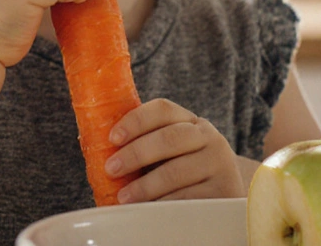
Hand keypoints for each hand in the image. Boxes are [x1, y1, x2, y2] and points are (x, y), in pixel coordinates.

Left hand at [105, 98, 246, 202]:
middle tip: (111, 169)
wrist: (225, 194)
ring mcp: (219, 163)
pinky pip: (188, 198)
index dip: (135, 120)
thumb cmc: (185, 170)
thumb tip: (95, 147)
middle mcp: (209, 136)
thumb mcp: (172, 152)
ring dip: (144, 186)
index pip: (163, 109)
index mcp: (191, 121)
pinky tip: (148, 210)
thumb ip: (146, 144)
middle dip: (135, 153)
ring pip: (176, 172)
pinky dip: (163, 204)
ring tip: (124, 197)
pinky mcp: (224, 191)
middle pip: (169, 138)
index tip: (112, 138)